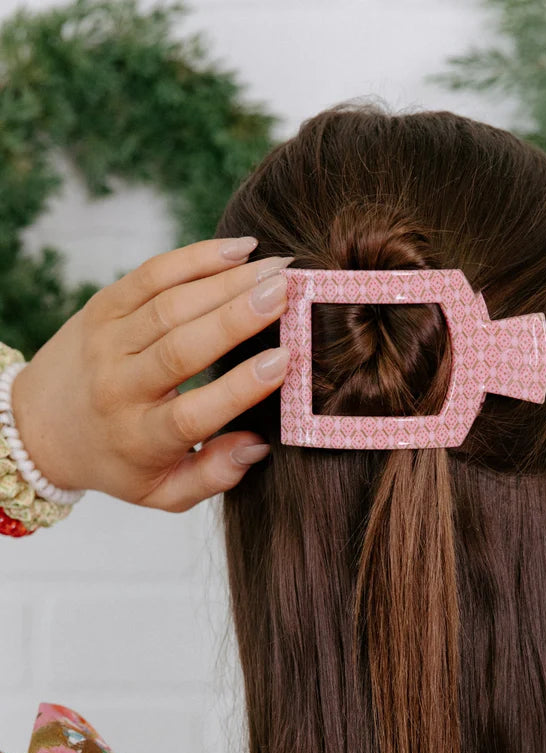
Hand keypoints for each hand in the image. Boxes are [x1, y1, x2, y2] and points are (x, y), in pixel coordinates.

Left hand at [11, 237, 292, 511]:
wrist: (38, 425)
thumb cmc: (117, 460)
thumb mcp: (161, 491)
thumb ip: (213, 477)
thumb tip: (258, 445)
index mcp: (139, 437)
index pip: (193, 414)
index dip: (239, 387)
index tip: (284, 360)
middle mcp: (119, 386)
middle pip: (181, 347)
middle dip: (238, 317)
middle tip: (286, 292)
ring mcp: (108, 340)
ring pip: (171, 304)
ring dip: (228, 281)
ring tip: (277, 269)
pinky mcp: (103, 305)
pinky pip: (152, 274)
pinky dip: (197, 257)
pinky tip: (240, 249)